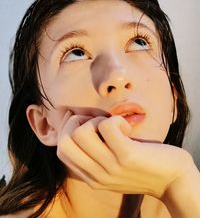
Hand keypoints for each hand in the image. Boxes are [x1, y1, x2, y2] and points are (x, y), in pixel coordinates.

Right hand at [56, 113, 192, 198]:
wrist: (174, 180)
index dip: (66, 129)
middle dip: (74, 122)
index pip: (61, 151)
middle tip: (95, 121)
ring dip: (95, 120)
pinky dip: (115, 120)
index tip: (83, 120)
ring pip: (80, 132)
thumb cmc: (143, 166)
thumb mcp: (113, 168)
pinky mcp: (126, 155)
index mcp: (91, 177)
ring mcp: (110, 166)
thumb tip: (79, 123)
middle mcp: (96, 174)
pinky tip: (127, 128)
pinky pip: (106, 126)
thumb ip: (95, 155)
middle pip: (63, 141)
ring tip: (113, 126)